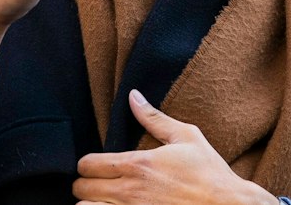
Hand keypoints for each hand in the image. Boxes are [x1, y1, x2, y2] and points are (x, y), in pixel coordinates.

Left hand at [72, 89, 275, 204]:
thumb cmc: (209, 173)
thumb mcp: (186, 137)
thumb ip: (154, 118)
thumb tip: (133, 96)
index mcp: (138, 164)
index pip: (88, 164)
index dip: (87, 164)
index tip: (95, 165)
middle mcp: (130, 191)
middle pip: (81, 188)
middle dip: (85, 184)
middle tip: (96, 183)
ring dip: (89, 203)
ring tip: (100, 199)